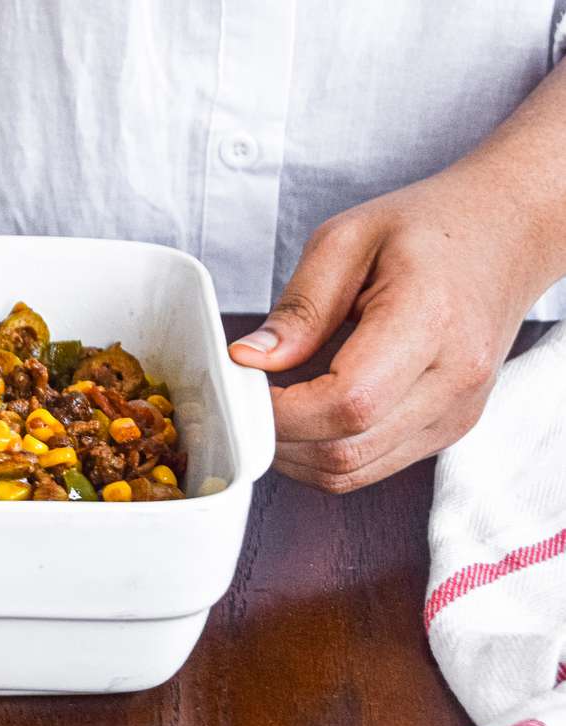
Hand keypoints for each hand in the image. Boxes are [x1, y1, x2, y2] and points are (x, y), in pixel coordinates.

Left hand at [228, 168, 542, 492]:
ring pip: (354, 471)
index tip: (244, 389)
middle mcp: (454, 378)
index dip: (282, 412)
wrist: (506, 235)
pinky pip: (372, 467)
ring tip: (273, 408)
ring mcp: (457, 411)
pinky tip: (307, 419)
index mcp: (429, 320)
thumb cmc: (428, 229)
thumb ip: (299, 308)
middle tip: (247, 400)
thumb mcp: (347, 240)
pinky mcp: (451, 428)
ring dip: (296, 455)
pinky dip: (325, 454)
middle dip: (278, 437)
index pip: (346, 403)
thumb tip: (248, 360)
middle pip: (345, 449)